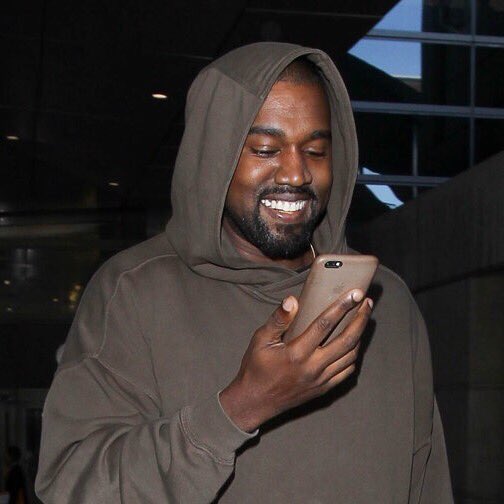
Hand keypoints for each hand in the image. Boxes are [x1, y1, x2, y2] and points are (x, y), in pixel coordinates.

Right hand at [219, 289, 372, 431]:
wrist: (255, 402)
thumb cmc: (256, 367)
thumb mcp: (260, 340)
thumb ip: (277, 320)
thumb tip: (292, 300)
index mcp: (296, 353)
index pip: (324, 325)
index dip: (342, 307)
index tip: (355, 294)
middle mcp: (313, 367)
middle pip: (346, 340)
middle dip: (360, 319)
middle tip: (367, 302)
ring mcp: (321, 380)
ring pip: (350, 356)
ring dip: (360, 335)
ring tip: (363, 318)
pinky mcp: (324, 389)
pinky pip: (346, 371)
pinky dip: (354, 355)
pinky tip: (354, 343)